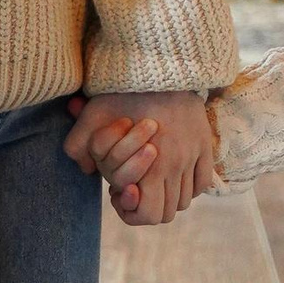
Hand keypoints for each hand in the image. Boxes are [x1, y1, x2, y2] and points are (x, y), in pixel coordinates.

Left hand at [69, 89, 218, 226]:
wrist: (160, 67)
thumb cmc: (124, 91)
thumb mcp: (92, 115)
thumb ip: (78, 145)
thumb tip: (86, 169)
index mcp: (150, 167)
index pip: (149, 215)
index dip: (132, 212)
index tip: (123, 193)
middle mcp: (175, 167)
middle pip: (168, 212)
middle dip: (150, 206)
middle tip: (137, 187)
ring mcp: (193, 157)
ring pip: (186, 199)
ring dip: (169, 196)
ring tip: (153, 179)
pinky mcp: (205, 145)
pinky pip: (203, 182)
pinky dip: (190, 185)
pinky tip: (174, 172)